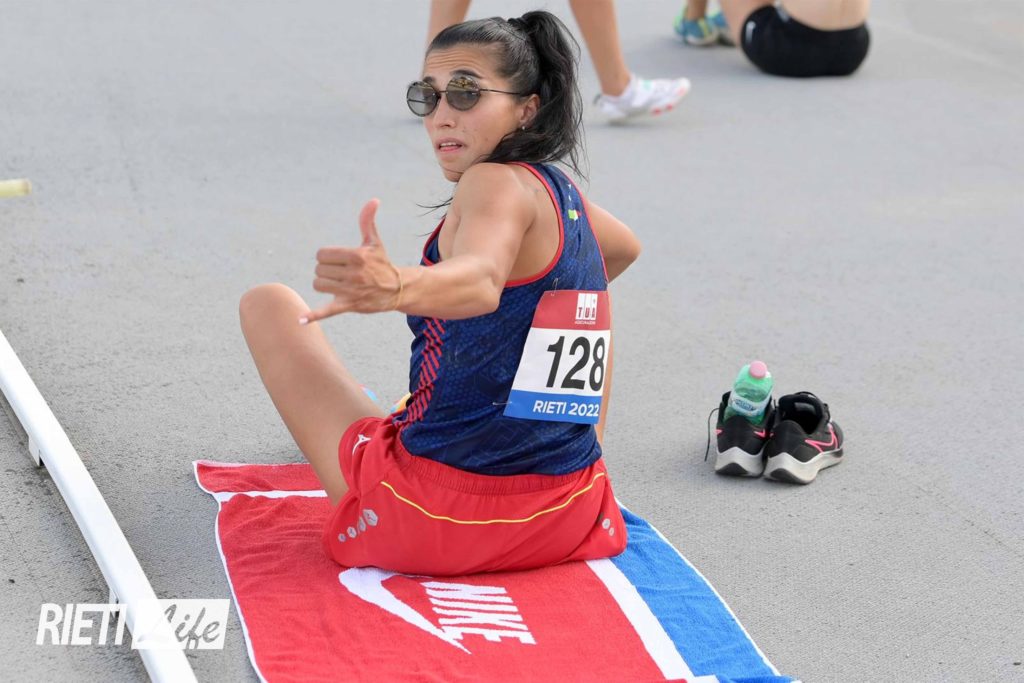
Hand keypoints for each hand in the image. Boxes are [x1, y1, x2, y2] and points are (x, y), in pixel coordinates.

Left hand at [301, 199, 401, 323]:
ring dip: (324, 284)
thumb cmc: (382, 264)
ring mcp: (350, 290)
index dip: (326, 257)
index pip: (322, 254)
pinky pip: (327, 311)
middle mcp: (353, 273)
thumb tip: (373, 200)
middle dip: (327, 270)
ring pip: (319, 284)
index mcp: (356, 256)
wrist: (397, 289)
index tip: (338, 260)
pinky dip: (313, 316)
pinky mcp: (349, 305)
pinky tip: (300, 320)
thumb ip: (368, 221)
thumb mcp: (374, 242)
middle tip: (341, 273)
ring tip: (338, 284)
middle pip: (319, 269)